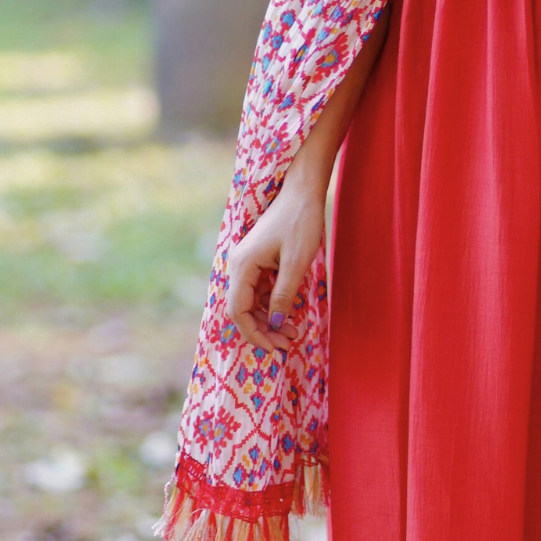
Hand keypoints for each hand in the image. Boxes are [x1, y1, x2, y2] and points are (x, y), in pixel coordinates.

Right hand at [224, 157, 327, 352]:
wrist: (303, 191)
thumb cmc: (300, 222)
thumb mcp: (296, 263)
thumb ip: (283, 295)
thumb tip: (275, 324)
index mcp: (242, 266)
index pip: (238, 311)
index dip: (254, 333)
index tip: (274, 348)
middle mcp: (239, 266)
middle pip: (243, 309)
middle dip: (264, 330)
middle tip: (287, 345)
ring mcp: (249, 264)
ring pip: (253, 302)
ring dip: (271, 320)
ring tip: (294, 333)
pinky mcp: (260, 261)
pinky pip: (262, 291)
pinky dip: (274, 305)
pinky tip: (291, 315)